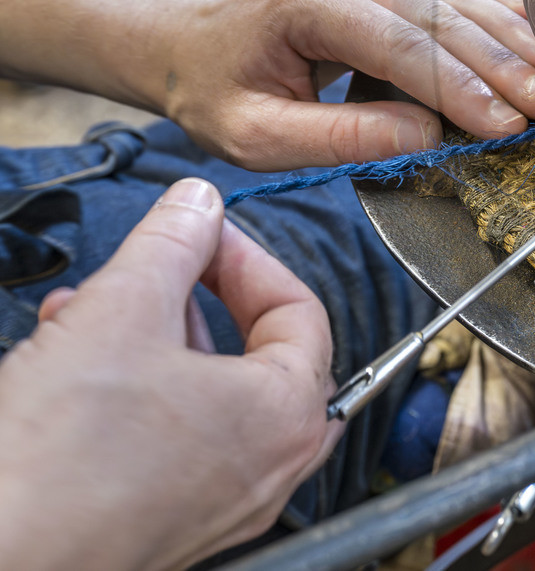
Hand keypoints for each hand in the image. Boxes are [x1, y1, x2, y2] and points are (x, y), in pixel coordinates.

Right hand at [0, 179, 343, 570]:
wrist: (1, 561)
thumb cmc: (60, 463)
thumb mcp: (120, 312)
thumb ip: (171, 244)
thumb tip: (198, 205)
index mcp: (287, 414)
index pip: (299, 309)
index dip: (245, 258)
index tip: (201, 234)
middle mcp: (270, 468)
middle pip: (255, 354)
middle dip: (188, 302)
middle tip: (152, 270)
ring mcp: (222, 505)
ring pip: (204, 397)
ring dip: (148, 343)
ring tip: (84, 314)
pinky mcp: (169, 525)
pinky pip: (172, 443)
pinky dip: (135, 396)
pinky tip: (71, 368)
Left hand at [162, 0, 534, 170]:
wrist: (192, 45)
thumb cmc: (217, 92)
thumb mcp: (254, 135)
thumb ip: (337, 138)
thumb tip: (426, 137)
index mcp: (311, 6)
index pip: (402, 45)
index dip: (460, 86)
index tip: (504, 124)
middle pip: (444, 18)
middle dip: (502, 64)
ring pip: (462, 0)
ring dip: (515, 39)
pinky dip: (506, 17)